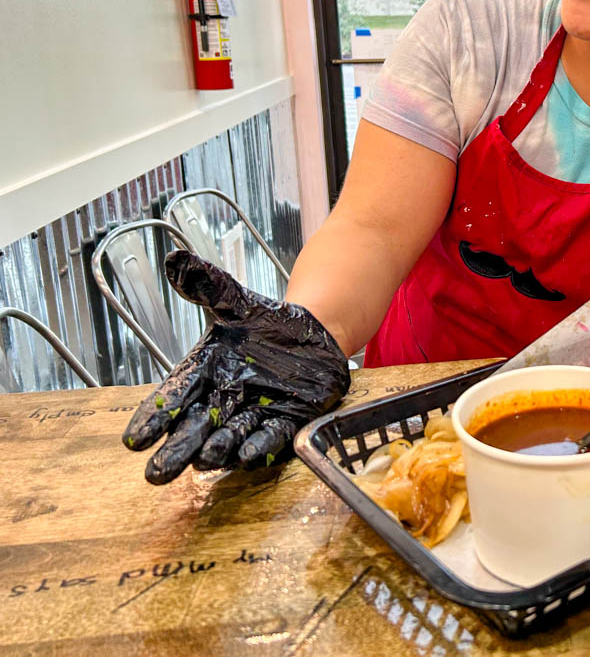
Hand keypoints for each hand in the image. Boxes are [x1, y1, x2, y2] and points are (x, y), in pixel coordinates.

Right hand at [122, 251, 350, 483]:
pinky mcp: (287, 419)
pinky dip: (259, 446)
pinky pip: (271, 436)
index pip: (174, 395)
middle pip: (195, 426)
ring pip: (230, 436)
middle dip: (177, 448)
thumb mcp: (236, 302)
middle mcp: (224, 397)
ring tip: (203, 461)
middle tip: (156, 473)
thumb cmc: (266, 323)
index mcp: (205, 371)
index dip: (154, 416)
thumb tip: (176, 259)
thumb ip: (207, 286)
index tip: (134, 439)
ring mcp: (255, 411)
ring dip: (218, 449)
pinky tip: (247, 457)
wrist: (311, 334)